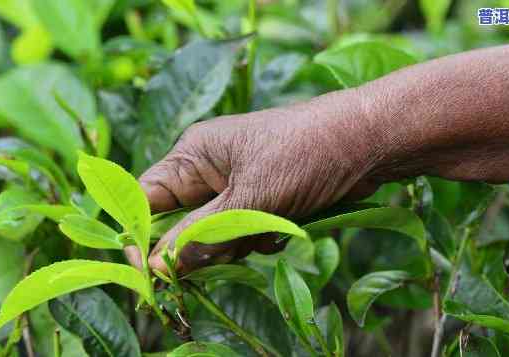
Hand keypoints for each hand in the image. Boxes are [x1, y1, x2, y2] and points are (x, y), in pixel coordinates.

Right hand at [125, 90, 383, 272]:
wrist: (367, 143)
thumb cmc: (306, 153)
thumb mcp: (252, 197)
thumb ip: (203, 234)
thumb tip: (155, 267)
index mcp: (195, 154)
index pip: (147, 198)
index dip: (141, 233)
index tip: (147, 271)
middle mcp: (210, 170)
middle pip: (181, 223)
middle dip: (203, 243)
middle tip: (229, 247)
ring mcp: (237, 187)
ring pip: (214, 235)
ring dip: (237, 244)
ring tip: (269, 227)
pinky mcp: (261, 201)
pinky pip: (242, 235)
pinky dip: (260, 240)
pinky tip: (284, 229)